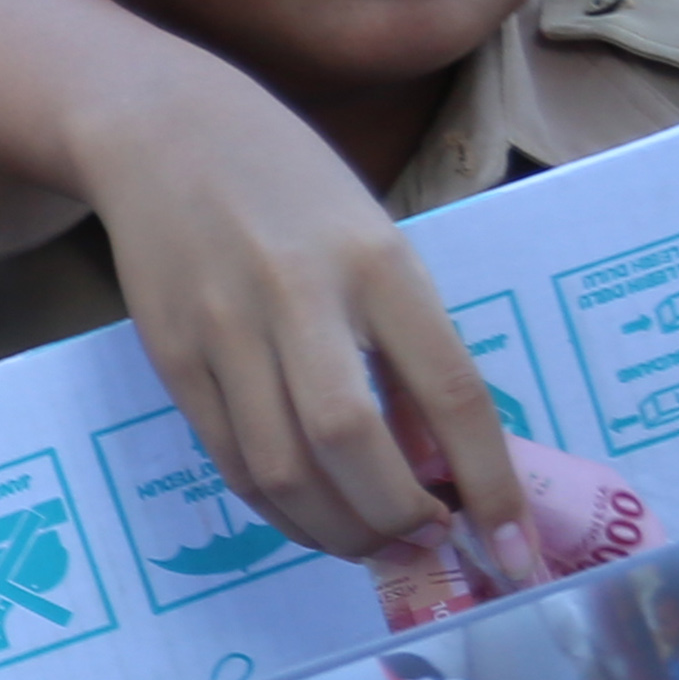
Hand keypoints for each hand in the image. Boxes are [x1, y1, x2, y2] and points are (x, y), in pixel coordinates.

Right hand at [60, 54, 531, 572]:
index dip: (491, 485)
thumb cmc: (291, 184)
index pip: (450, 393)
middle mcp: (299, 296)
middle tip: (431, 541)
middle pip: (352, 445)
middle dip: (401, 519)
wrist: (161, 130)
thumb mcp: (374, 237)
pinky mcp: (172, 358)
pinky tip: (314, 516)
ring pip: (285, 471)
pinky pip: (232, 462)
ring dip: (342, 533)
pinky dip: (282, 510)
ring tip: (377, 543)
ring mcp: (225, 330)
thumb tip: (440, 460)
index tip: (518, 550)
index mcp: (376, 260)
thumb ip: (405, 338)